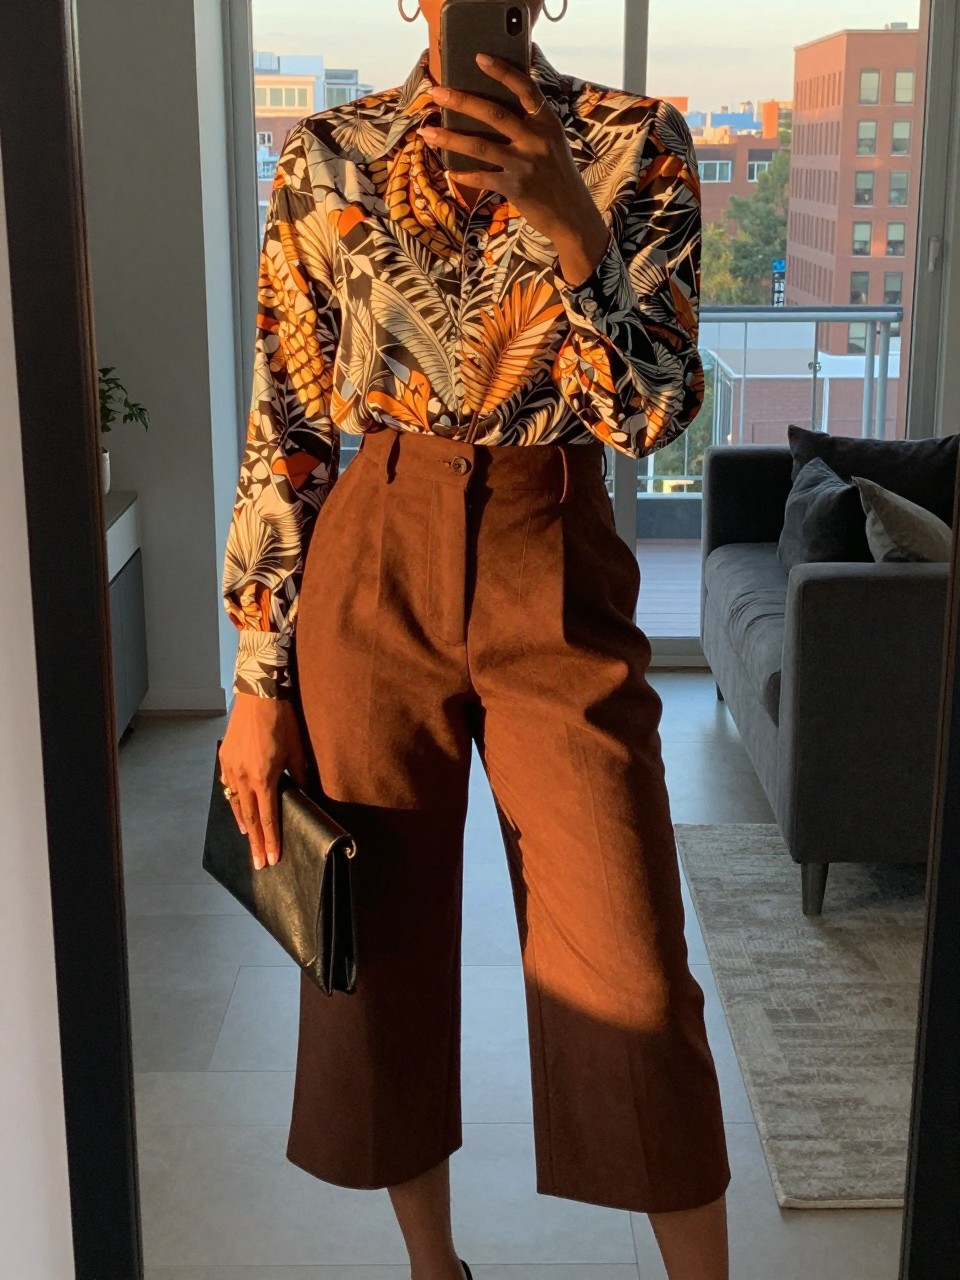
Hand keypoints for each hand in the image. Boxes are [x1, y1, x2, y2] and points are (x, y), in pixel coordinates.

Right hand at [218, 693, 309, 870]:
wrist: (259, 695)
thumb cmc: (282, 722)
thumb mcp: (297, 752)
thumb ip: (299, 778)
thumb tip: (305, 796)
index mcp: (264, 778)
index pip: (269, 817)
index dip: (271, 840)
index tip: (272, 859)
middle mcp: (244, 777)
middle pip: (250, 818)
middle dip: (256, 843)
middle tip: (258, 864)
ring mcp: (230, 768)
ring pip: (235, 804)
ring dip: (244, 824)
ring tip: (250, 841)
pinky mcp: (224, 758)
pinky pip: (227, 786)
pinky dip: (233, 801)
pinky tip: (238, 809)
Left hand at [420, 53, 610, 286]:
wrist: (572, 216)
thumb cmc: (558, 176)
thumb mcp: (553, 143)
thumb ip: (531, 125)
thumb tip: (494, 109)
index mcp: (547, 124)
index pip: (525, 89)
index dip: (502, 72)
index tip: (479, 58)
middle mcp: (536, 140)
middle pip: (494, 114)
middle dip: (461, 101)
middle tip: (437, 92)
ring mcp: (525, 165)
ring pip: (480, 146)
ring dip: (450, 138)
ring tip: (427, 132)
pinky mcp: (515, 188)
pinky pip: (482, 178)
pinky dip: (465, 175)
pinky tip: (451, 171)